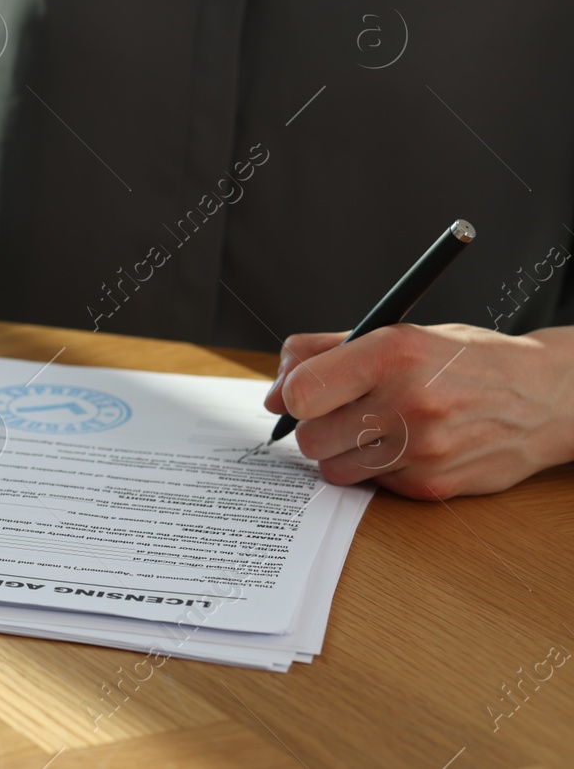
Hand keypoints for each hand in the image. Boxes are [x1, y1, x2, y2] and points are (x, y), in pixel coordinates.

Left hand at [262, 323, 573, 498]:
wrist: (546, 397)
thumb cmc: (464, 361)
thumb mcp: (397, 332)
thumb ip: (324, 352)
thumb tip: (273, 392)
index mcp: (393, 353)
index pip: (303, 391)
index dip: (291, 395)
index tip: (302, 394)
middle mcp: (409, 402)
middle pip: (310, 437)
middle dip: (315, 427)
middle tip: (341, 414)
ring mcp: (423, 449)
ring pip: (333, 469)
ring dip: (342, 453)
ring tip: (373, 430)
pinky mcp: (433, 485)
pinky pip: (371, 486)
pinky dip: (377, 470)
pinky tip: (405, 446)